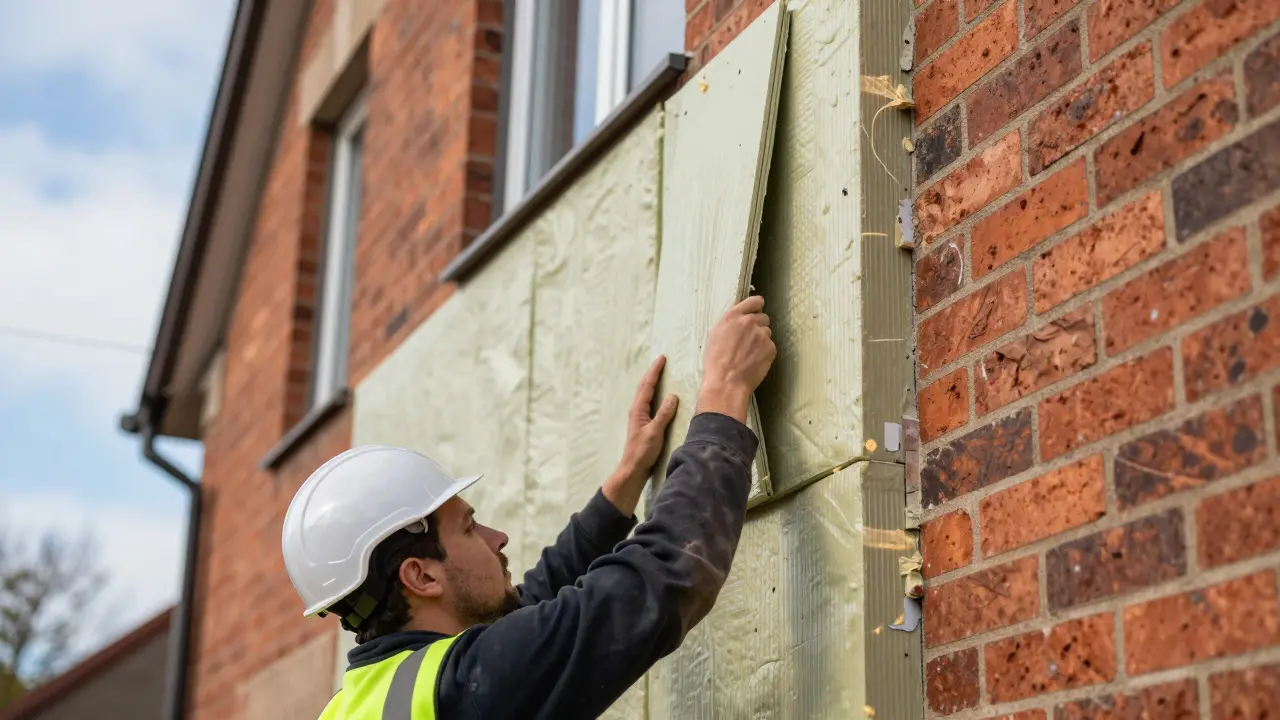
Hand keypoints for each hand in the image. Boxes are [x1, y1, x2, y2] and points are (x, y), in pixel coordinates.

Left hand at [602, 356, 678, 515]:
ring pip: (645, 394)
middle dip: (652, 373)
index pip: (647, 386)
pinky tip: (657, 396)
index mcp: (638, 409)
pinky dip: (653, 393)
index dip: (654, 371)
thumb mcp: (655, 432)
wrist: (633, 468)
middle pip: (644, 387)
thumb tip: (672, 395)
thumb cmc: (643, 451)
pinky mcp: (643, 423)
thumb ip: (664, 414)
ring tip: (659, 373)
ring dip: (651, 382)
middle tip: (661, 361)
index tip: (662, 359)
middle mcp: (637, 410)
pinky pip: (648, 402)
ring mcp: (639, 417)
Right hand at [696, 295, 775, 422]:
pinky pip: (771, 346)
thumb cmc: (716, 363)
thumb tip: (739, 319)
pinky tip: (754, 361)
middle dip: (758, 326)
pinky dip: (765, 353)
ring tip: (749, 354)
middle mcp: (748, 322)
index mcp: (732, 317)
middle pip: (763, 317)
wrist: (726, 383)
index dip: (756, 306)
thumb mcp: (715, 335)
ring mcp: (761, 335)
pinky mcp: (770, 348)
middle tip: (749, 340)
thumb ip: (730, 323)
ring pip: (767, 332)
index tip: (757, 310)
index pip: (754, 301)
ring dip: (761, 340)